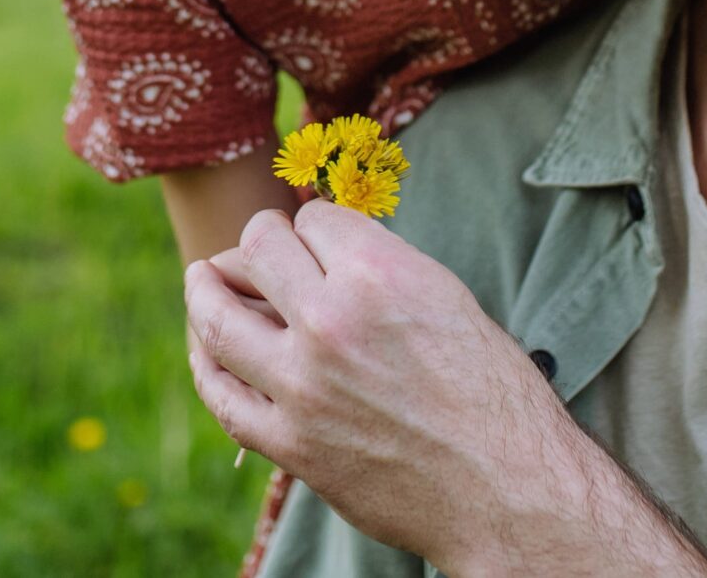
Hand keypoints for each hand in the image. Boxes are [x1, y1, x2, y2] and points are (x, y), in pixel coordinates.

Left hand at [183, 202, 702, 573]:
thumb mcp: (446, 298)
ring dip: (204, 289)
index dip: (316, 226)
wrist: (506, 489)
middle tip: (260, 250)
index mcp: (379, 274)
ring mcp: (302, 385)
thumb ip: (379, 265)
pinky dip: (206, 363)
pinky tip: (206, 349)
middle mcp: (331, 321)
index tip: (319, 241)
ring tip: (201, 278)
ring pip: (217, 316)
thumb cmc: (491, 392)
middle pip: (257, 249)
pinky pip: (222, 394)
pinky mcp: (289, 443)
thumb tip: (323, 246)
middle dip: (258, 242)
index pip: (312, 218)